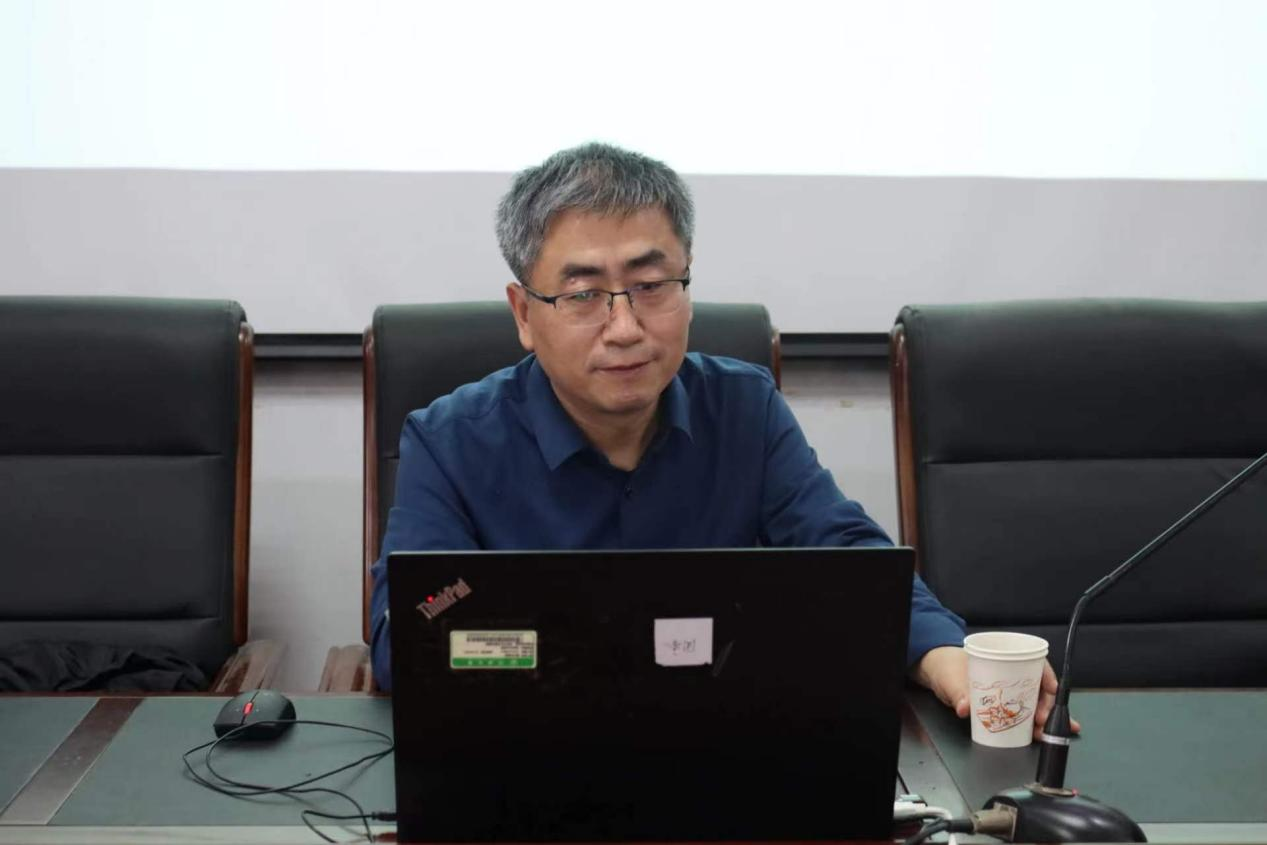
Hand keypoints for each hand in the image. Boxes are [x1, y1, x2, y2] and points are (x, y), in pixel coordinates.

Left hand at [913, 646, 1080, 738]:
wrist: (937, 673)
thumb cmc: (947, 667)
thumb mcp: (951, 677)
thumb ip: (957, 692)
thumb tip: (964, 707)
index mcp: (1003, 660)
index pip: (1035, 663)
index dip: (1046, 675)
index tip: (1051, 689)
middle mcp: (1011, 675)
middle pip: (1038, 687)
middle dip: (1046, 704)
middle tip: (1042, 719)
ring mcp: (1009, 691)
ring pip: (1035, 703)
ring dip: (1045, 718)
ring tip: (1046, 732)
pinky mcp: (1004, 706)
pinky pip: (1023, 715)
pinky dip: (1035, 724)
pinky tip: (1042, 733)